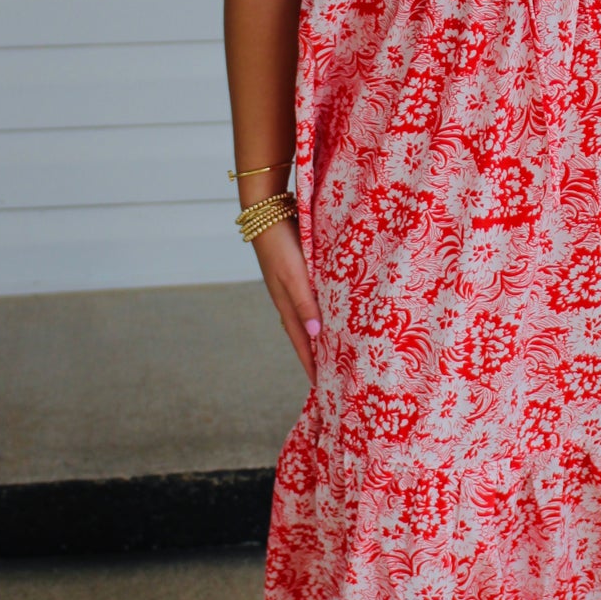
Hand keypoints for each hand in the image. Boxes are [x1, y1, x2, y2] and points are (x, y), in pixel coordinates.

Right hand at [253, 218, 321, 384]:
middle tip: (331, 373)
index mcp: (286, 304)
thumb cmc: (280, 246)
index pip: (301, 341)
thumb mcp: (293, 276)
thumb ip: (304, 302)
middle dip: (316, 354)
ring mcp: (293, 285)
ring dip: (319, 332)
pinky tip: (332, 310)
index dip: (310, 363)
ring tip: (334, 347)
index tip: (321, 385)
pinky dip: (321, 311)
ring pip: (309, 316)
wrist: (267, 214)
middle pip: (305, 333)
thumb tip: (316, 333)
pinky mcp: (299, 271)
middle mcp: (289, 298)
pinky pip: (312, 299)